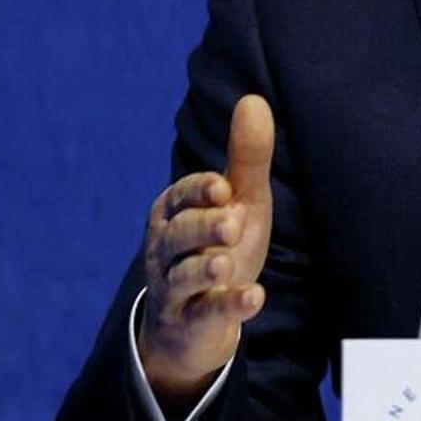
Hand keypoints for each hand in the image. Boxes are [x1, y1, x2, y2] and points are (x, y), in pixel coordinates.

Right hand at [135, 94, 275, 404]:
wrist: (196, 322)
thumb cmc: (220, 246)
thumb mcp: (240, 202)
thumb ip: (246, 157)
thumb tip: (253, 98)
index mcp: (174, 212)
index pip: (181, 196)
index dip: (200, 192)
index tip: (223, 189)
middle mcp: (166, 249)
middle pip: (180, 234)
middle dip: (204, 228)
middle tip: (232, 225)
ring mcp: (173, 289)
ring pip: (183, 276)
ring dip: (206, 268)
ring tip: (227, 263)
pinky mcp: (188, 323)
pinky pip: (205, 314)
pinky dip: (228, 306)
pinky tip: (254, 298)